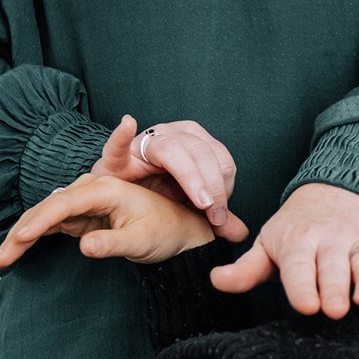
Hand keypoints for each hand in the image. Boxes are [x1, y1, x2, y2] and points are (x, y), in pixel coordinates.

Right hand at [0, 173, 233, 270]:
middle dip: (19, 234)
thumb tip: (85, 247)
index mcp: (106, 190)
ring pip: (43, 218)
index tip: (20, 239)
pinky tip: (12, 253)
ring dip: (19, 238)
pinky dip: (30, 239)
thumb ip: (114, 244)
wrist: (179, 231)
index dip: (40, 221)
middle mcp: (90, 191)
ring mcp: (83, 203)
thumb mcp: (143, 241)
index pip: (65, 203)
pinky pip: (49, 226)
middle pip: (46, 209)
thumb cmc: (165, 232)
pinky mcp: (81, 217)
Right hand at [91, 115, 244, 242]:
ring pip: (173, 150)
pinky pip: (119, 145)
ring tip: (200, 201)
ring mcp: (145, 141)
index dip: (224, 187)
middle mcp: (172, 134)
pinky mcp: (117, 156)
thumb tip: (241, 234)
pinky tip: (129, 124)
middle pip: (201, 152)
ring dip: (191, 176)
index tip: (219, 214)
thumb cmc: (160, 195)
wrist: (125, 200)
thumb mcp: (192, 206)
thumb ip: (214, 218)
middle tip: (213, 214)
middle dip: (213, 185)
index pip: (221, 158)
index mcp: (195, 141)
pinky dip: (122, 135)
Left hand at [208, 182, 358, 317]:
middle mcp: (331, 238)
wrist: (339, 185)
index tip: (306, 305)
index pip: (299, 265)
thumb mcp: (270, 243)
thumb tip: (215, 281)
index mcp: (298, 241)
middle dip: (334, 286)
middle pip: (333, 265)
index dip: (302, 285)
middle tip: (335, 309)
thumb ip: (247, 269)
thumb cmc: (299, 227)